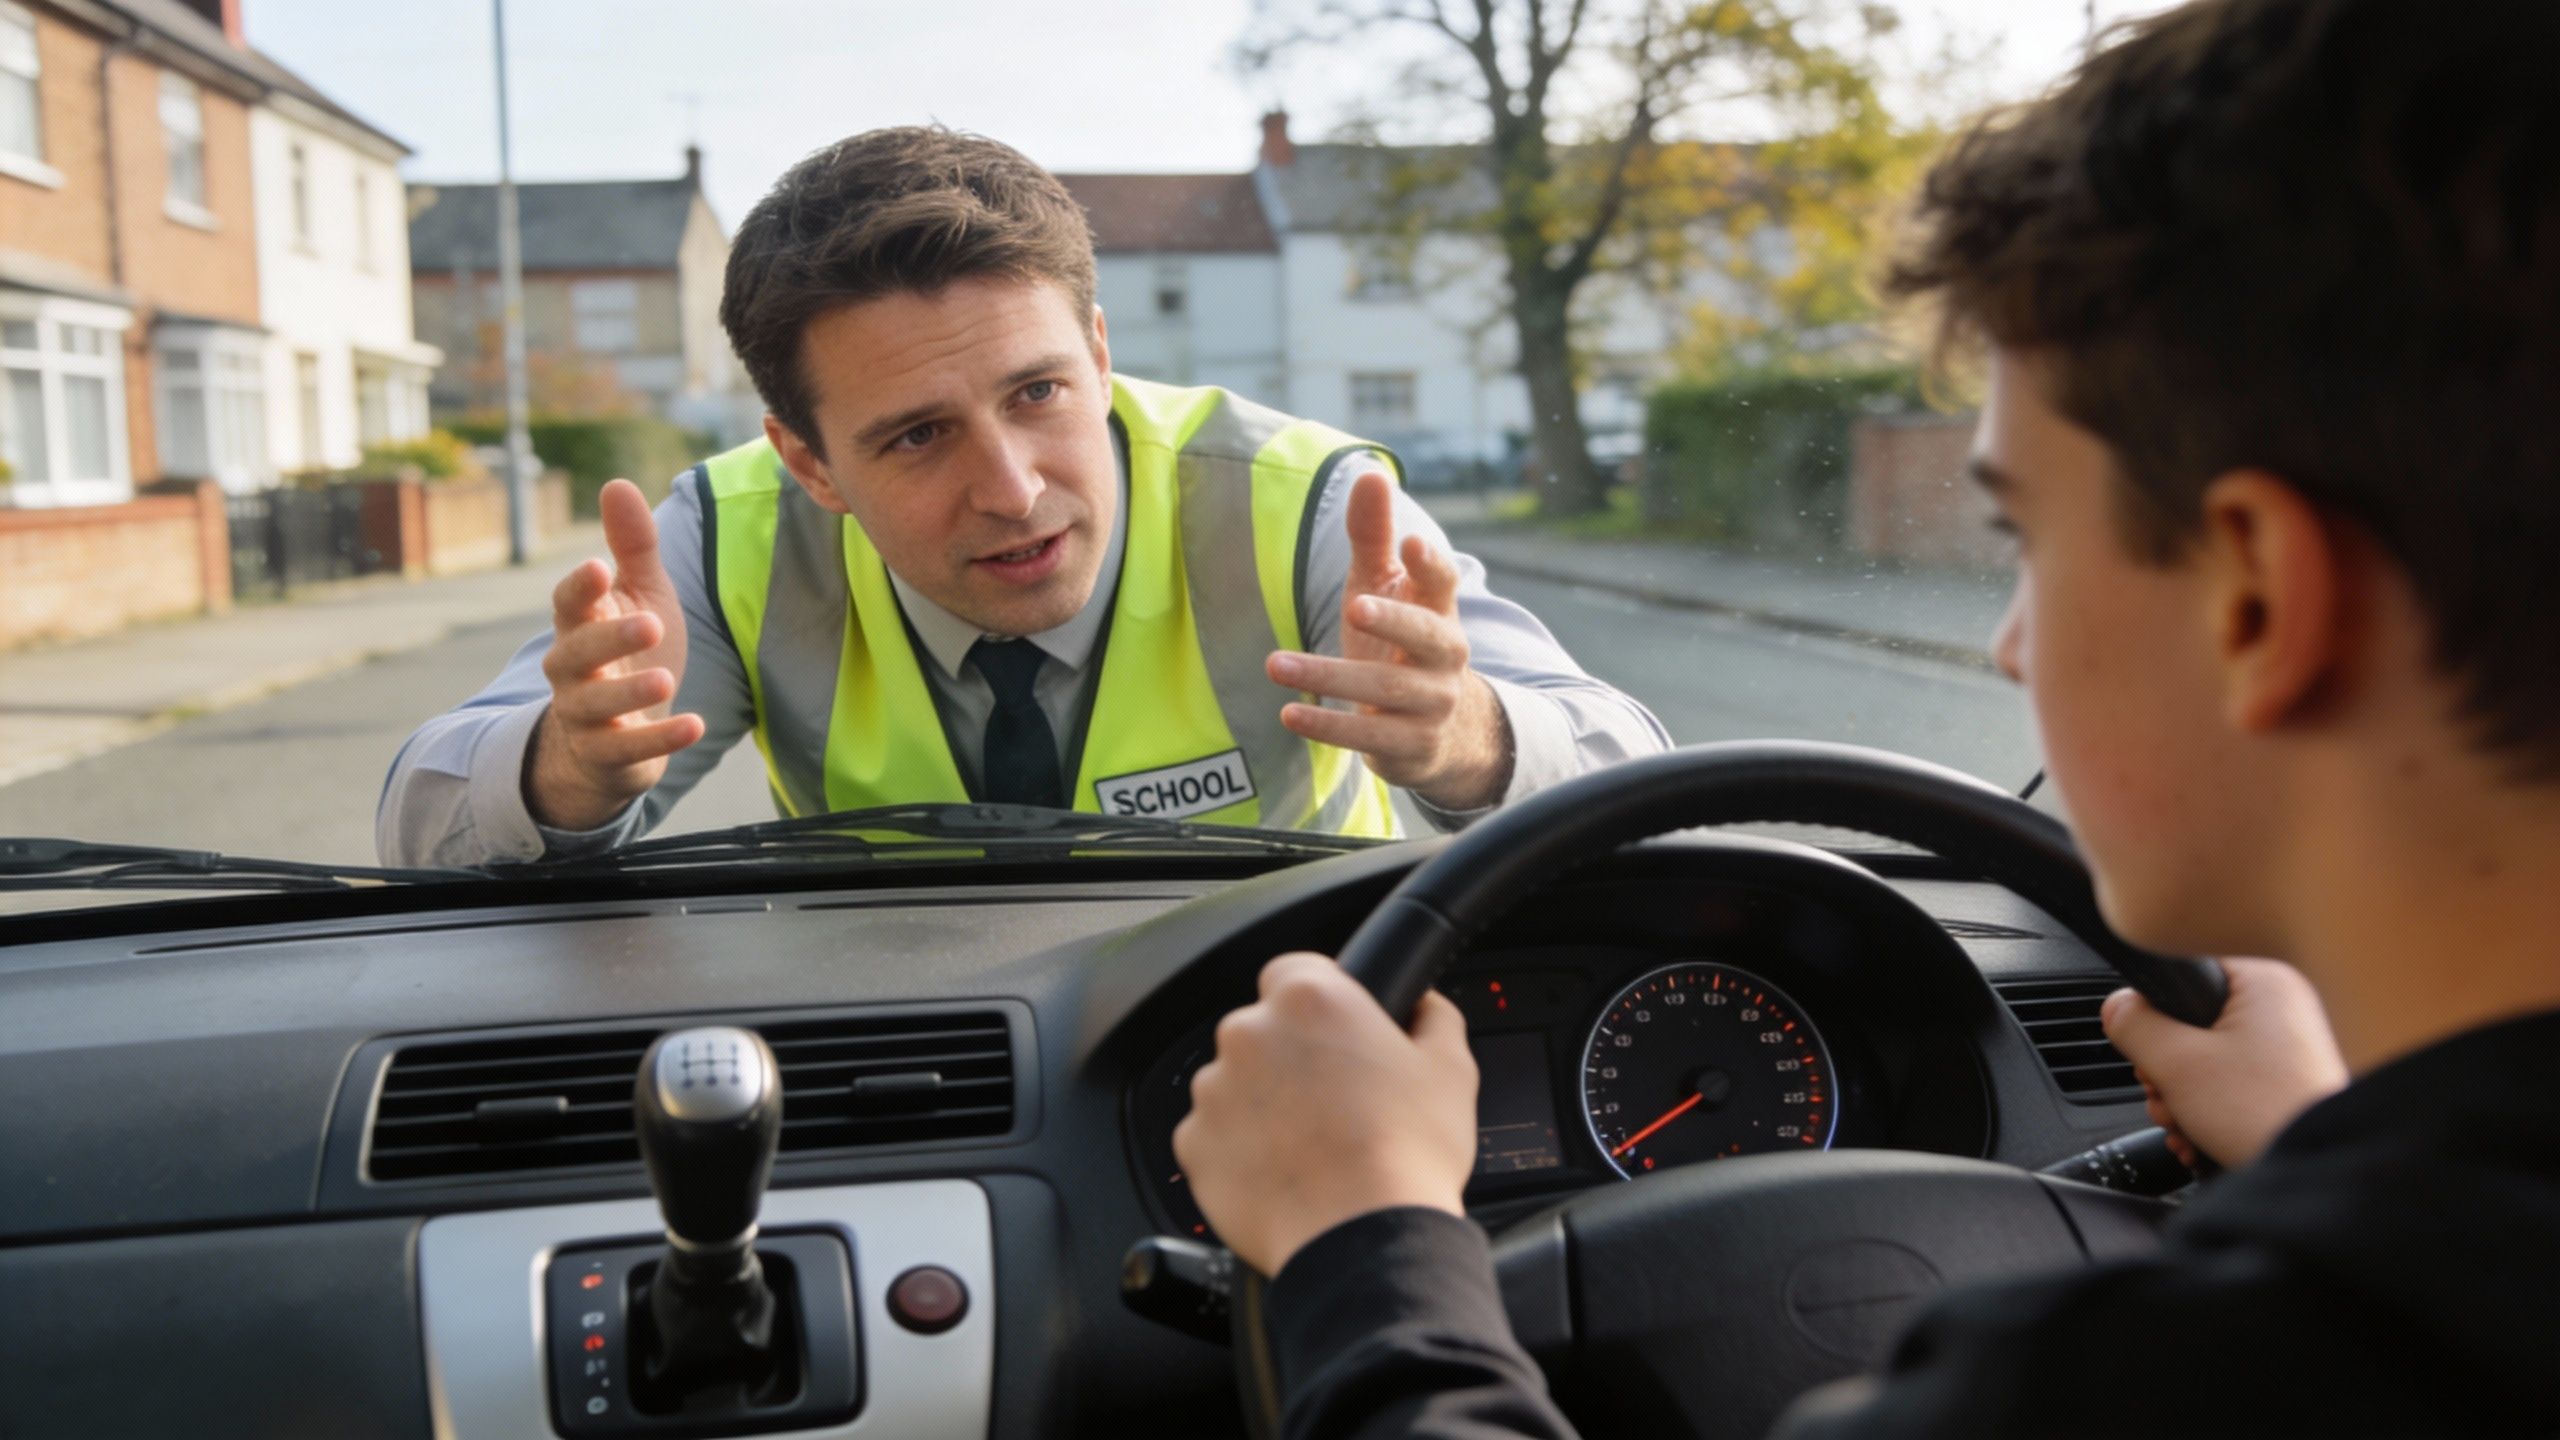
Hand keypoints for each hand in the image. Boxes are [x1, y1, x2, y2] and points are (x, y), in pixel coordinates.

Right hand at [526, 479, 705, 830]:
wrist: (612, 736)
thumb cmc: (628, 652)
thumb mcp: (639, 596)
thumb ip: (632, 547)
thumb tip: (616, 483)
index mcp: (580, 625)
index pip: (568, 603)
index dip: (579, 588)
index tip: (599, 567)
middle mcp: (572, 670)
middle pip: (575, 653)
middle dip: (610, 639)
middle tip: (652, 623)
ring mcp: (586, 716)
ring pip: (595, 706)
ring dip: (629, 693)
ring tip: (665, 680)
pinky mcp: (608, 754)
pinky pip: (629, 749)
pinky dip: (660, 739)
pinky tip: (695, 725)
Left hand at [1172, 952, 1478, 1276]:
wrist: (1364, 1240)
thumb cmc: (1406, 1156)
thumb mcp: (1450, 1069)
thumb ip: (1432, 1016)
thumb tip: (1424, 1004)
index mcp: (1310, 1000)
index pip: (1295, 970)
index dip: (1320, 1002)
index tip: (1334, 1033)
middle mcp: (1249, 1034)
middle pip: (1262, 1030)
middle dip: (1291, 1058)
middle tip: (1334, 1100)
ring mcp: (1214, 1091)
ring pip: (1235, 1084)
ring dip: (1263, 1104)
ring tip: (1311, 1145)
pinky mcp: (1193, 1144)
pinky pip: (1214, 1135)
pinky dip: (1240, 1150)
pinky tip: (1284, 1172)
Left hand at [1266, 471, 1512, 810]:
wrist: (1443, 732)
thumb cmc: (1399, 642)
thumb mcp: (1384, 587)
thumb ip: (1373, 536)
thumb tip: (1370, 473)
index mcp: (1440, 610)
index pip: (1444, 582)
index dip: (1431, 564)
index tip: (1412, 542)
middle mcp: (1445, 657)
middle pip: (1426, 636)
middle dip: (1393, 621)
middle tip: (1355, 606)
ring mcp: (1432, 704)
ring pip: (1385, 689)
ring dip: (1328, 676)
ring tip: (1275, 665)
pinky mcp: (1411, 746)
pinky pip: (1369, 736)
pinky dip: (1328, 725)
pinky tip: (1289, 714)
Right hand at [2102, 958, 2346, 1168]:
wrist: (2322, 1170)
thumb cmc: (2264, 1113)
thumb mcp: (2176, 1063)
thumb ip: (2133, 1025)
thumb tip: (2116, 1007)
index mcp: (2263, 981)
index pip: (2182, 975)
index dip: (2153, 1017)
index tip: (2151, 1056)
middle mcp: (2282, 1005)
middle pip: (2190, 1023)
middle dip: (2165, 1070)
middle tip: (2167, 1096)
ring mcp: (2290, 1044)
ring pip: (2206, 1057)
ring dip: (2180, 1095)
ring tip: (2186, 1124)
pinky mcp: (2289, 1079)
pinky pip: (2231, 1080)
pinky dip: (2207, 1108)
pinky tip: (2200, 1135)